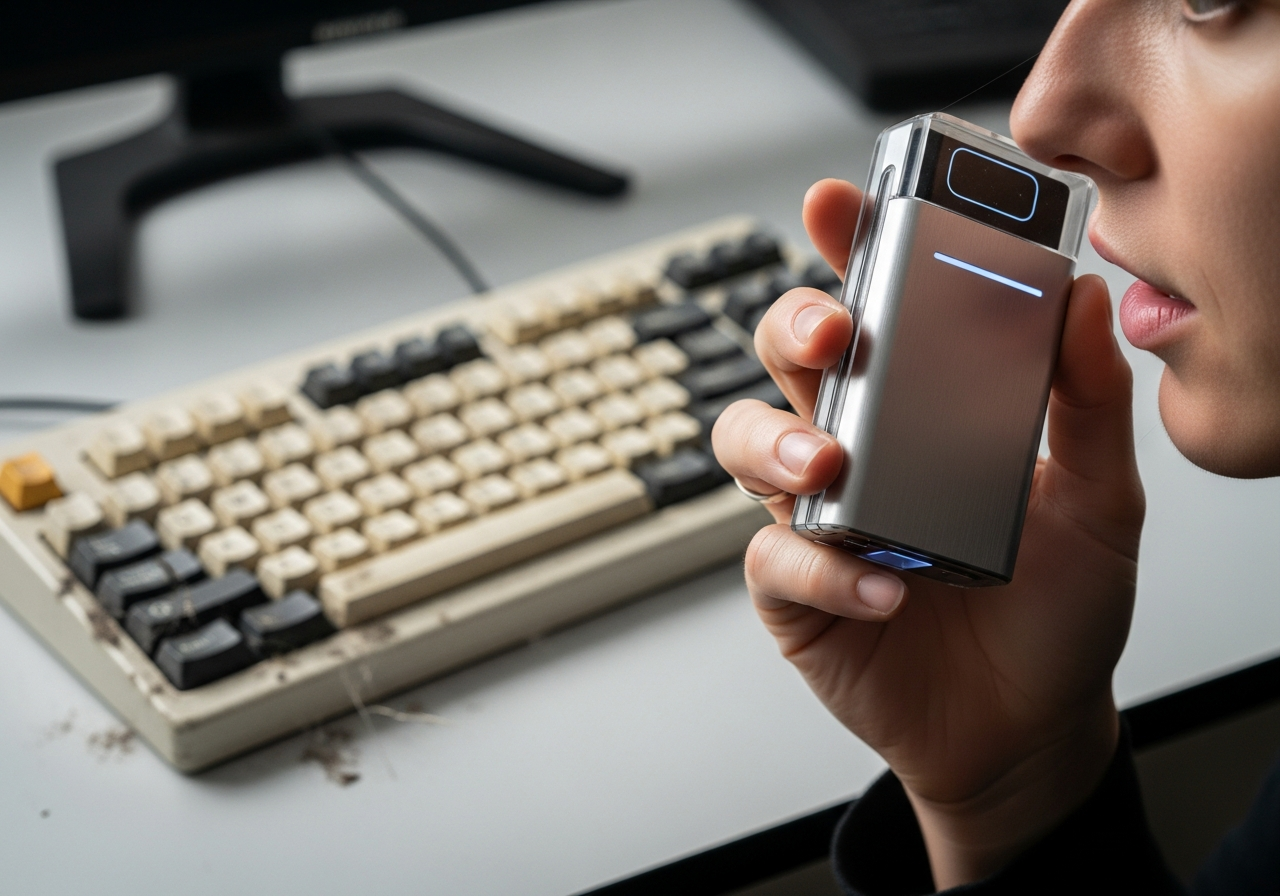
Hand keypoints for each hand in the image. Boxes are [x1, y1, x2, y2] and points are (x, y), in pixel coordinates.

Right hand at [712, 179, 1144, 886]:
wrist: (1028, 723)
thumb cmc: (1054, 607)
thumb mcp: (1100, 499)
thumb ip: (1088, 405)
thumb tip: (1079, 301)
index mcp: (920, 409)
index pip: (873, 307)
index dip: (845, 249)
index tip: (841, 203)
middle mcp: (858, 449)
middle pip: (788, 358)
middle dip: (794, 327)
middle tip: (837, 335)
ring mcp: (818, 518)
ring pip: (749, 445)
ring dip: (779, 444)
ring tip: (832, 470)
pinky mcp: (798, 592)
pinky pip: (778, 563)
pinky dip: (824, 572)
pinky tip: (884, 590)